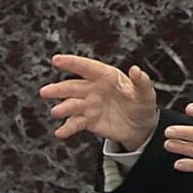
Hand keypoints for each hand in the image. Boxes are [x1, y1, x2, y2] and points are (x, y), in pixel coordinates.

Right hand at [39, 54, 158, 149]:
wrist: (140, 127)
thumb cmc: (142, 104)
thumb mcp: (146, 94)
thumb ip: (141, 82)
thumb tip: (136, 70)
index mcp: (106, 76)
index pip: (87, 67)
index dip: (72, 63)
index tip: (56, 60)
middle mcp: (93, 88)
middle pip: (73, 86)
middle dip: (59, 89)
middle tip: (46, 92)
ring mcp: (89, 105)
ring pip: (71, 104)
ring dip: (63, 108)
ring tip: (56, 112)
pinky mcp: (88, 120)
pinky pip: (75, 123)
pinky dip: (67, 128)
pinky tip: (60, 132)